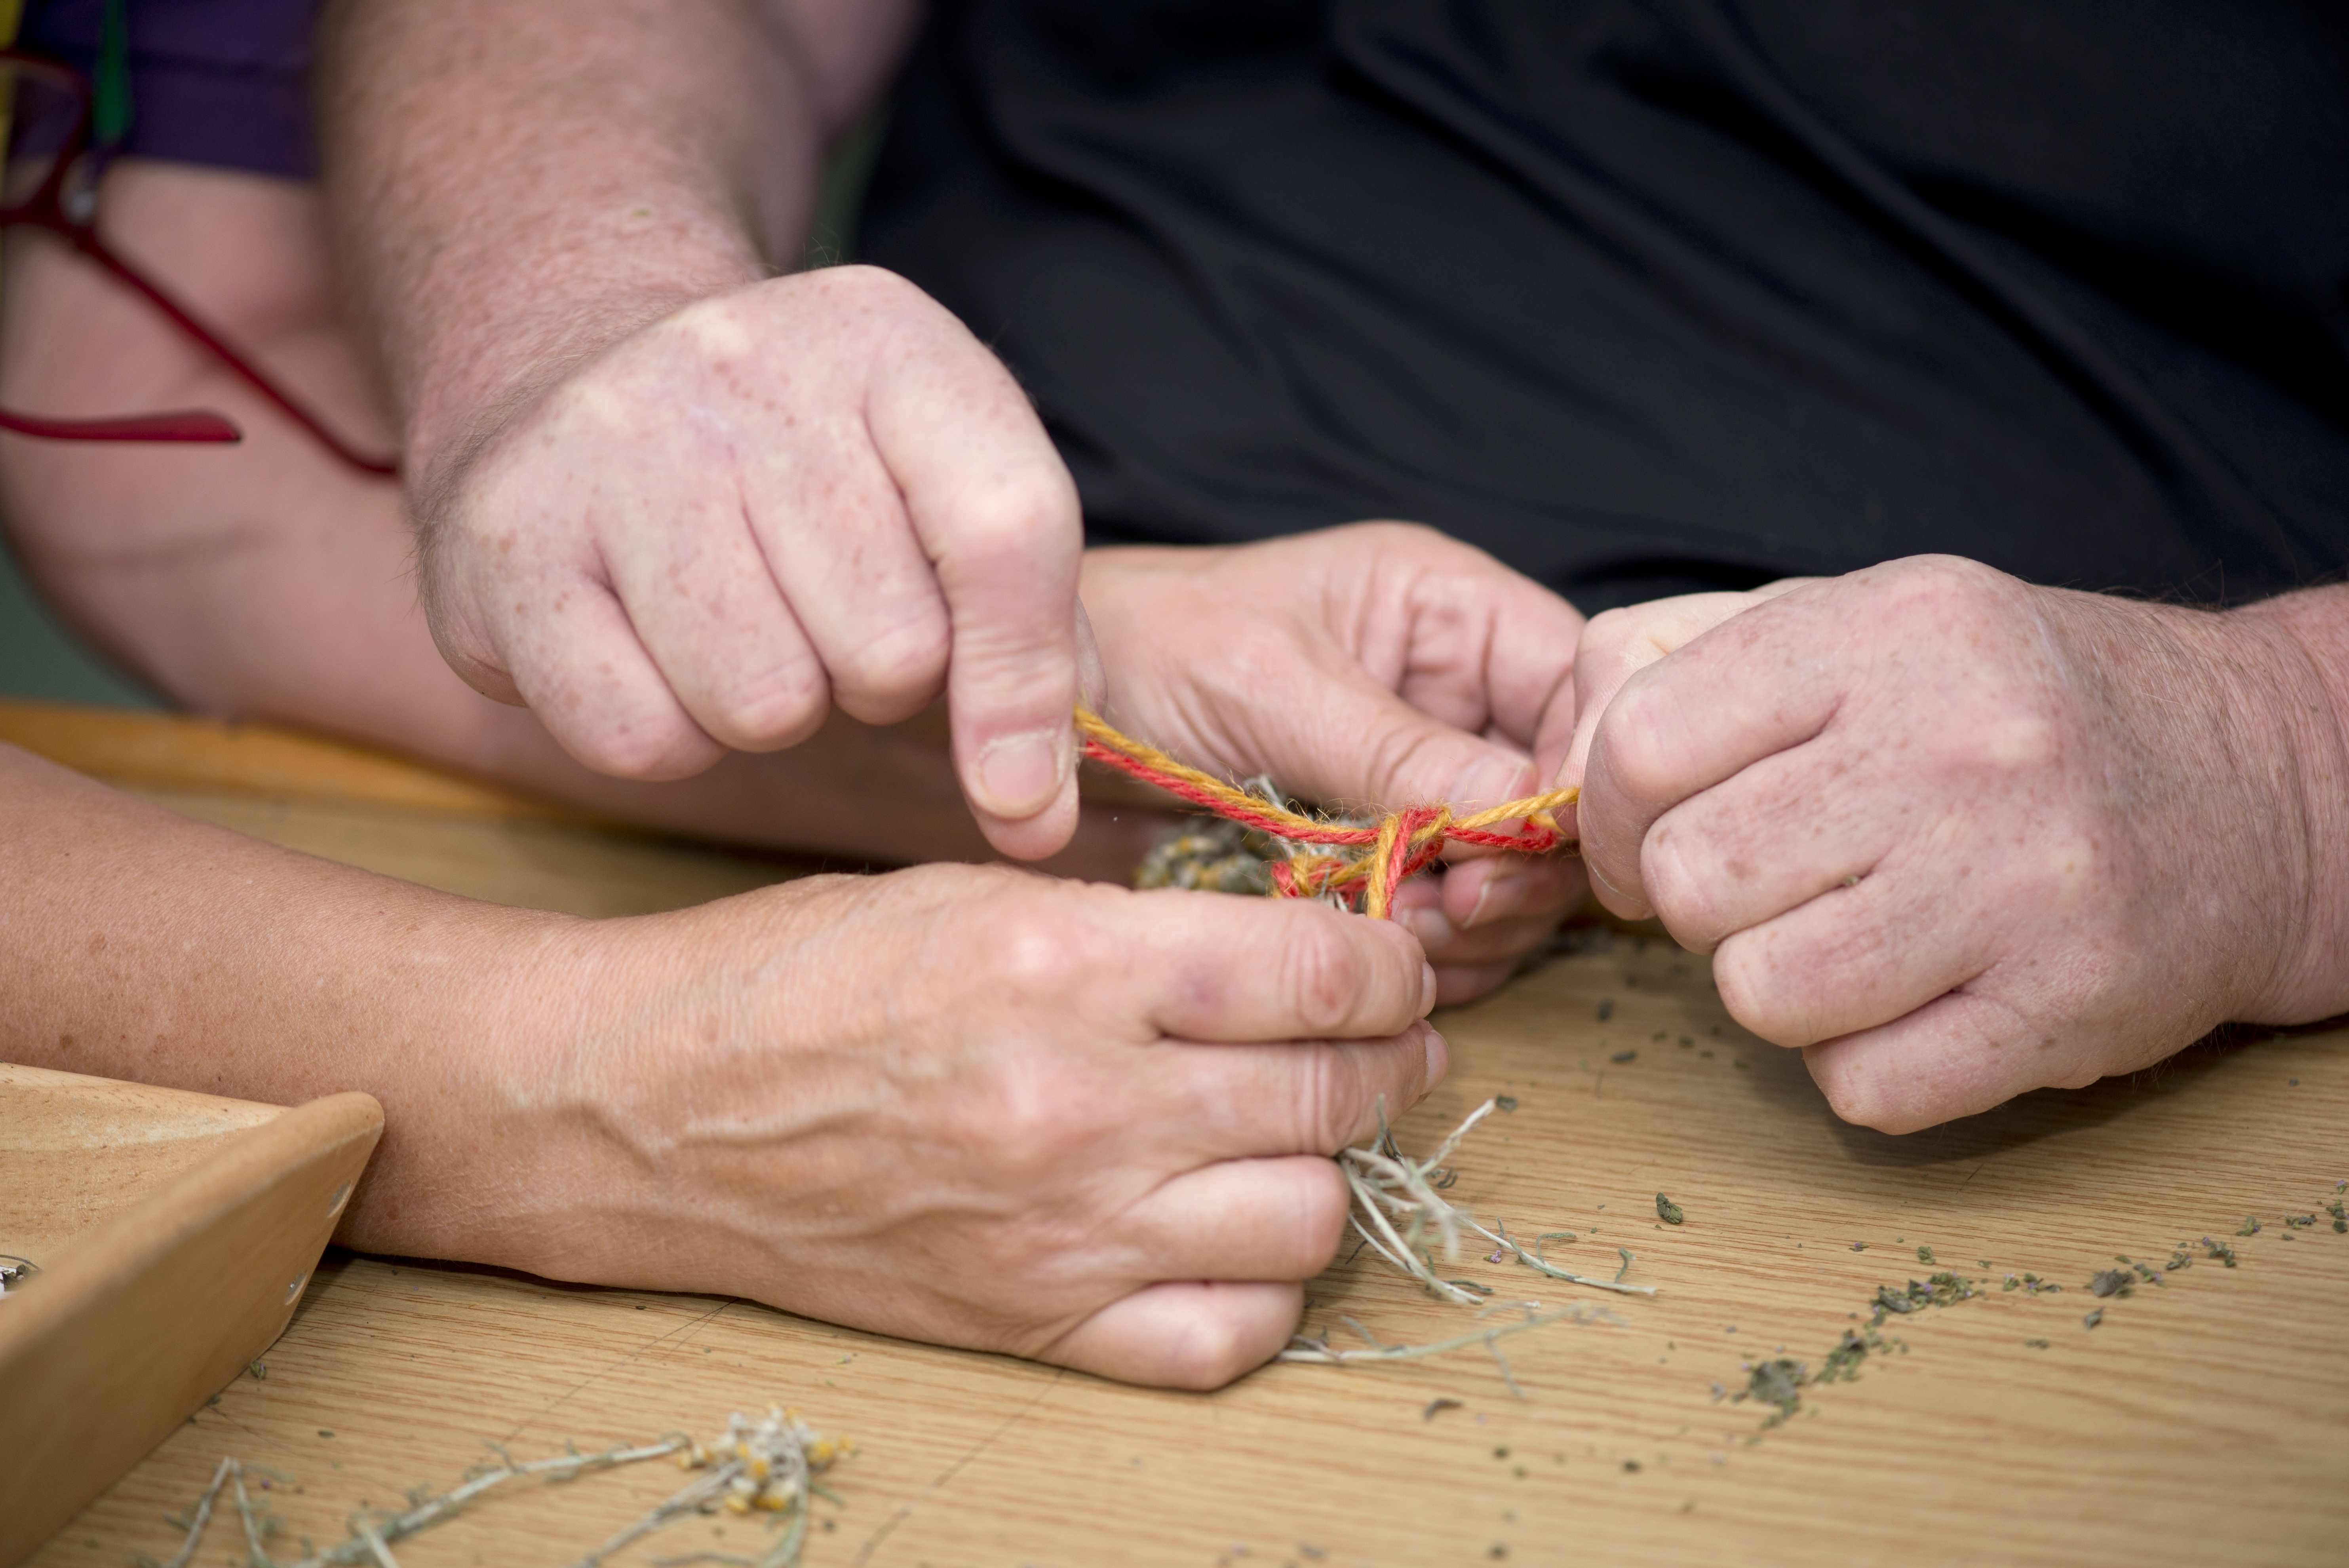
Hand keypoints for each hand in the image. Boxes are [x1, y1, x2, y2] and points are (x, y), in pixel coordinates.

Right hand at [361, 863, 1443, 1388]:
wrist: (652, 1109)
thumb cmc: (804, 974)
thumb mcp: (977, 888)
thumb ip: (1145, 922)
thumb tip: (1300, 946)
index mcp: (1065, 965)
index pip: (1322, 972)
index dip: (1390, 963)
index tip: (1390, 963)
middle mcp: (1080, 1105)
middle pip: (1334, 1093)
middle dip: (1386, 1055)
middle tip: (1376, 1038)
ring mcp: (1061, 1229)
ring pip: (1309, 1219)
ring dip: (1326, 1168)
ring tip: (1295, 1128)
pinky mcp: (1032, 1321)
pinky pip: (1227, 1338)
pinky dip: (1260, 1291)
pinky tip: (1230, 1232)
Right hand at [414, 266, 1090, 860]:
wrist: (577, 369)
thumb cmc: (800, 469)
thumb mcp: (939, 495)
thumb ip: (1030, 641)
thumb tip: (1037, 821)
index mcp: (892, 342)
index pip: (1011, 532)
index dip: (1027, 688)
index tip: (1020, 790)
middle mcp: (749, 364)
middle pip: (890, 649)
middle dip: (872, 681)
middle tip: (819, 620)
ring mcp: (614, 440)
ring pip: (764, 707)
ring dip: (767, 711)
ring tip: (736, 627)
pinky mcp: (509, 540)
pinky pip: (640, 738)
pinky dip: (665, 735)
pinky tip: (651, 652)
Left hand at [1080, 523, 1587, 1002]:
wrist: (1046, 709)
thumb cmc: (1142, 645)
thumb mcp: (1273, 685)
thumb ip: (1398, 749)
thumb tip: (1521, 809)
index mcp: (1447, 612)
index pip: (1579, 687)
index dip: (1579, 769)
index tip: (1533, 841)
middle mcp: (1453, 696)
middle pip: (1559, 797)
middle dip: (1518, 865)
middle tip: (1451, 909)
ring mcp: (1423, 781)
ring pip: (1515, 872)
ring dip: (1476, 922)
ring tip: (1400, 935)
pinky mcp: (1385, 856)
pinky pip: (1453, 918)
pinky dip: (1431, 952)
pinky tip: (1379, 956)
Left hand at [1558, 555, 2346, 1130]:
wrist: (2255, 783)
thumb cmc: (2006, 704)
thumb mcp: (1854, 623)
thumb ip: (1682, 662)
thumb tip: (1555, 761)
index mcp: (1884, 631)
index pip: (1640, 743)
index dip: (1605, 813)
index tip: (1642, 835)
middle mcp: (1956, 747)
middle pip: (1688, 879)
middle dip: (1696, 901)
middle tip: (1762, 885)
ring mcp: (2019, 885)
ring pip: (1758, 992)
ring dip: (1774, 983)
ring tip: (1846, 934)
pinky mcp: (2065, 1007)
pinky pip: (1861, 1086)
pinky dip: (1864, 1062)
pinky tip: (1920, 996)